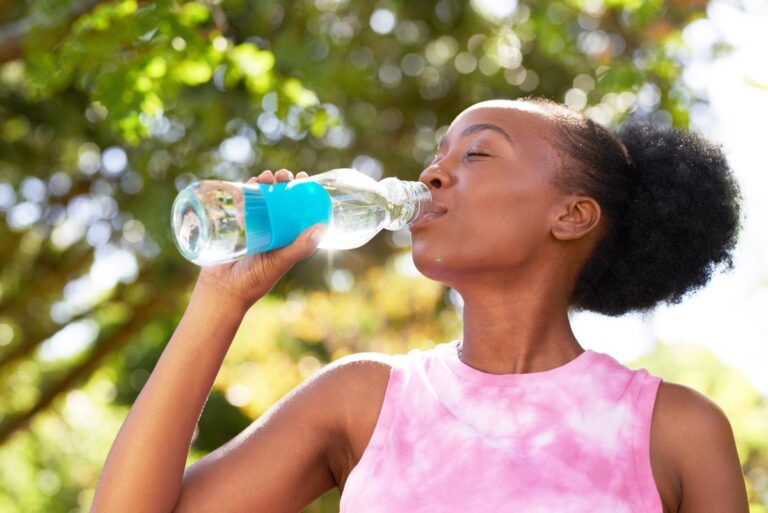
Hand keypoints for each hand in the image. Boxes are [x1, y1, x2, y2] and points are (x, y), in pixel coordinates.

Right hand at [196, 169, 326, 307]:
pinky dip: (245, 190)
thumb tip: (321, 228)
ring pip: (261, 199)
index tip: (304, 178)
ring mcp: (253, 227)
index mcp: (286, 238)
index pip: (298, 211)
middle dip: (282, 184)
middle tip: (283, 175)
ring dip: (265, 184)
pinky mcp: (235, 226)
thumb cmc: (254, 280)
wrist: (222, 290)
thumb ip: (299, 248)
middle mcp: (272, 231)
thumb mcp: (280, 262)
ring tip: (266, 176)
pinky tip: (249, 182)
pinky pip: (242, 204)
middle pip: (280, 201)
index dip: (302, 194)